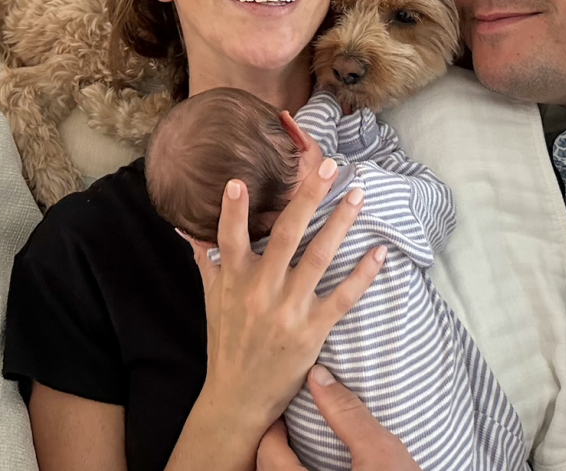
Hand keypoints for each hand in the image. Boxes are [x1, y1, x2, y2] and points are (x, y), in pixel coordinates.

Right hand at [184, 123, 387, 441]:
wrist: (237, 398)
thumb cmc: (227, 340)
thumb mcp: (212, 297)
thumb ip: (206, 258)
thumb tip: (186, 228)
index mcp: (234, 279)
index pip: (229, 238)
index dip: (232, 211)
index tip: (237, 181)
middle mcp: (261, 290)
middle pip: (286, 235)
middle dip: (309, 197)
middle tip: (329, 167)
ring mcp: (288, 309)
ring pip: (318, 257)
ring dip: (340, 223)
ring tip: (358, 195)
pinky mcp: (312, 330)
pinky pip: (342, 297)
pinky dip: (363, 274)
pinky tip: (379, 252)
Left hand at [255, 369, 421, 470]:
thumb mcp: (379, 451)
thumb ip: (347, 414)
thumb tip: (318, 376)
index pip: (269, 455)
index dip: (274, 427)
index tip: (288, 411)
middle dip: (275, 447)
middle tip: (291, 424)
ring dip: (283, 466)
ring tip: (300, 447)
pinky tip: (317, 468)